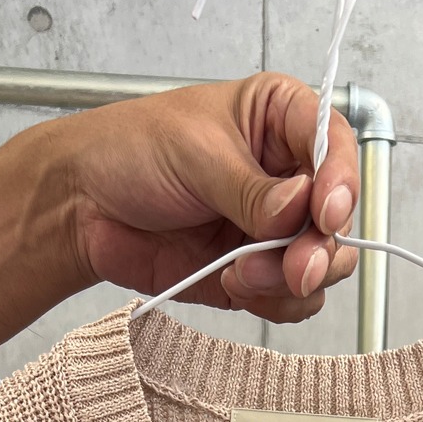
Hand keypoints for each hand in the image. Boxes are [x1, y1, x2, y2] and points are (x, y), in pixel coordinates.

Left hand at [0, 72, 359, 349]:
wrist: (82, 207)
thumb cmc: (129, 151)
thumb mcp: (194, 154)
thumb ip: (251, 188)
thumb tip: (298, 210)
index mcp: (280, 120)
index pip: (334, 147)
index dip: (340, 182)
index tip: (325, 212)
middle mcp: (286, 175)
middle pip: (336, 219)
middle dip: (318, 248)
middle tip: (295, 266)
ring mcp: (274, 229)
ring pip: (322, 265)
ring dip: (292, 280)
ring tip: (242, 275)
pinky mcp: (256, 273)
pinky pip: (291, 298)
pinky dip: (273, 301)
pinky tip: (234, 284)